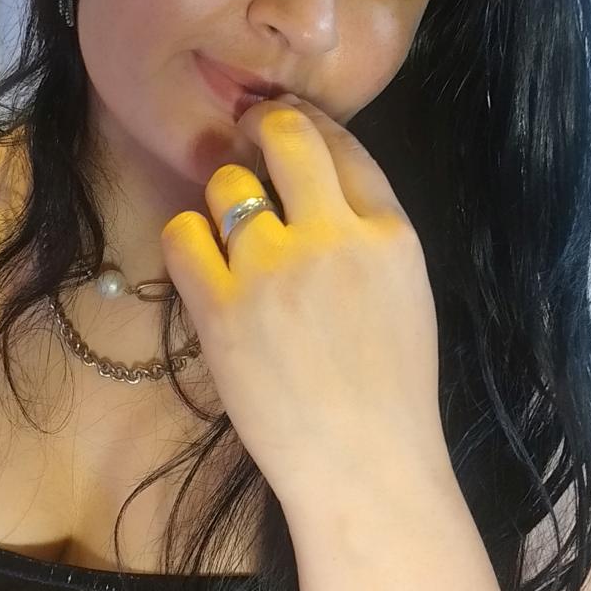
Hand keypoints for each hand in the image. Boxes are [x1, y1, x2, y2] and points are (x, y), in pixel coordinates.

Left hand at [160, 94, 446, 511]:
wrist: (363, 465)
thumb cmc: (391, 391)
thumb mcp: (409, 293)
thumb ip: (370, 233)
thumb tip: (317, 185)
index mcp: (390, 233)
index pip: (343, 144)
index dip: (308, 125)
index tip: (284, 127)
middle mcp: (332, 237)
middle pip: (285, 137)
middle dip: (260, 127)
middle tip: (244, 136)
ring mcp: (272, 269)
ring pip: (227, 184)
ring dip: (224, 198)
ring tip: (231, 234)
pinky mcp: (220, 308)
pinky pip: (182, 235)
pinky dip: (187, 239)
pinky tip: (202, 262)